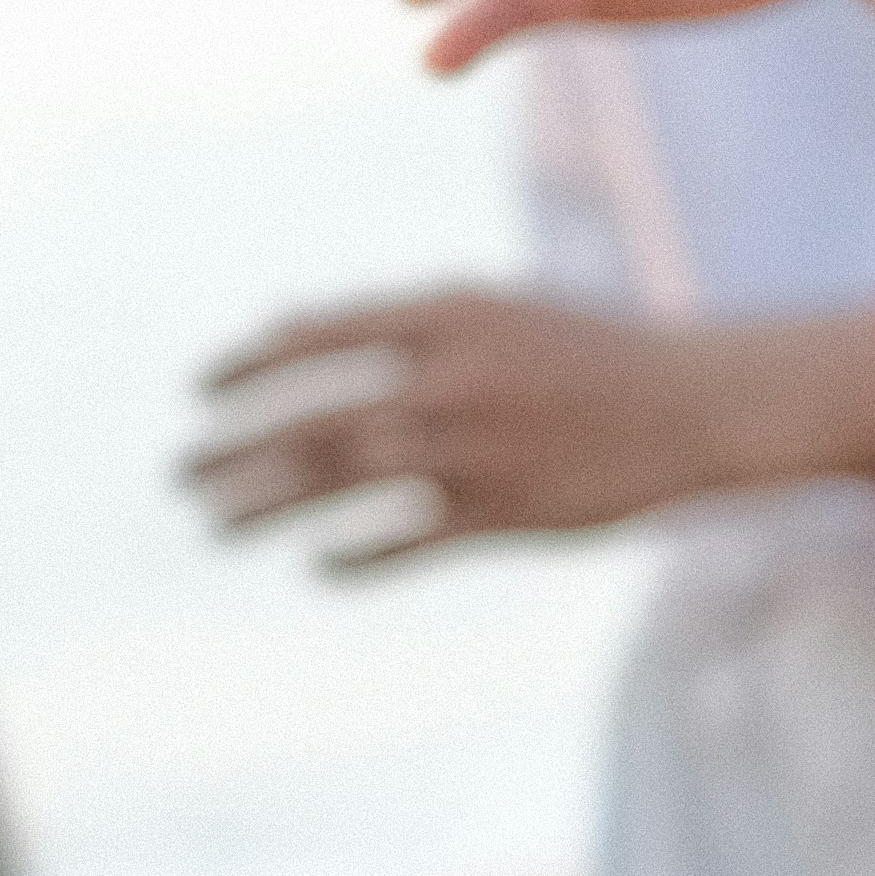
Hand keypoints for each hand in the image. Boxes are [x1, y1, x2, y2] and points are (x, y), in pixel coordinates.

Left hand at [186, 286, 721, 557]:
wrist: (695, 402)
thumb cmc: (585, 352)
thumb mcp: (493, 310)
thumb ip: (401, 323)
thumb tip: (290, 330)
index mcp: (445, 315)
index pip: (315, 337)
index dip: (245, 366)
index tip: (196, 389)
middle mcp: (448, 379)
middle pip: (310, 420)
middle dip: (232, 450)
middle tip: (178, 476)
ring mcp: (472, 450)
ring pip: (339, 482)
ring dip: (265, 505)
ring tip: (215, 524)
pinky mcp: (502, 513)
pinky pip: (403, 542)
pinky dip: (351, 556)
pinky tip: (314, 565)